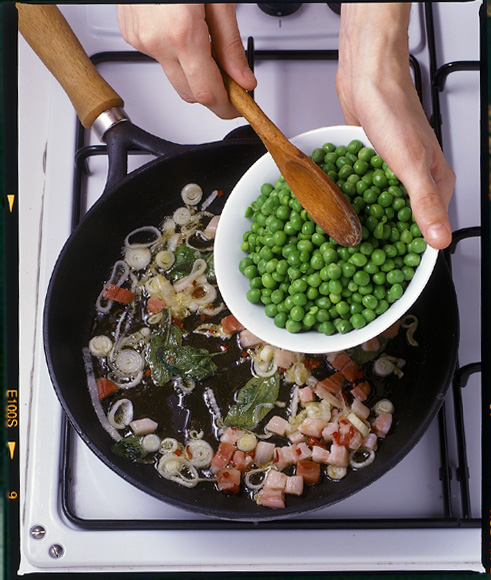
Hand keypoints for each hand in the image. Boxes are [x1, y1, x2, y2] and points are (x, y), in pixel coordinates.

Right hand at [117, 4, 256, 118]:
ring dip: (194, 73)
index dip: (225, 107)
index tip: (238, 107)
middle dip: (212, 93)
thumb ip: (230, 45)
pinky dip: (175, 55)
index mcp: (181, 32)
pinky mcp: (130, 33)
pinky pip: (158, 58)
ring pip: (173, 76)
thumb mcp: (219, 0)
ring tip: (208, 48)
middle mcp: (155, 40)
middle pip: (189, 92)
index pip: (206, 92)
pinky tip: (184, 34)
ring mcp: (139, 38)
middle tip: (232, 82)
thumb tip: (243, 79)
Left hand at [336, 3, 454, 249]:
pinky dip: (352, 202)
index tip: (386, 275)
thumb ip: (425, 203)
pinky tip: (337, 212)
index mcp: (435, 183)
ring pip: (379, 208)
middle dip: (380, 242)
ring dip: (364, 223)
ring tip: (343, 244)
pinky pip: (363, 192)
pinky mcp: (371, 166)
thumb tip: (440, 240)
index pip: (427, 230)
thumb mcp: (410, 164)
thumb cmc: (394, 110)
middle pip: (400, 222)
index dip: (408, 254)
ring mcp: (391, 174)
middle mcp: (415, 181)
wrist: (367, 76)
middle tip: (356, 263)